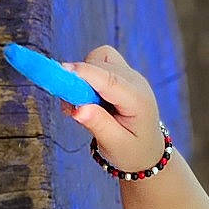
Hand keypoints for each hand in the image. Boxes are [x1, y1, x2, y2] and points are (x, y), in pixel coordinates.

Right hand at [62, 45, 164, 170]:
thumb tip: (78, 109)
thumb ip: (98, 125)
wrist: (147, 149)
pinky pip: (99, 62)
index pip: (109, 80)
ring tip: (81, 103)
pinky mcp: (121, 73)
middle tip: (70, 108)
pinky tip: (87, 97)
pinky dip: (87, 75)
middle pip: (101, 65)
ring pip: (99, 58)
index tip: (61, 72)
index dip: (85, 74)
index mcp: (138, 100)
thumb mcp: (115, 145)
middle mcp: (135, 81)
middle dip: (79, 80)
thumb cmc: (132, 150)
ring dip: (84, 75)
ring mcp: (129, 75)